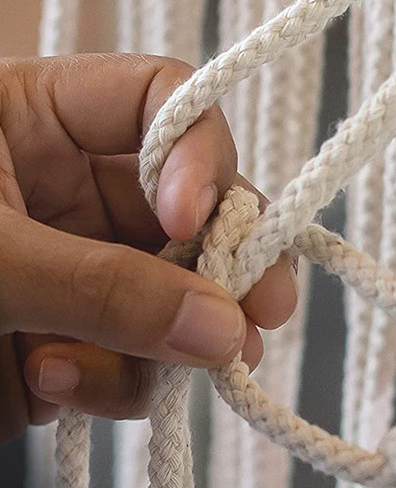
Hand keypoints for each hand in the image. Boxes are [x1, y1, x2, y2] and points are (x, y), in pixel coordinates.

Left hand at [0, 54, 297, 442]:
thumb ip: (104, 289)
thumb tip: (227, 329)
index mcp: (42, 119)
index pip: (164, 101)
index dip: (200, 153)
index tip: (198, 222)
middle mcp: (77, 188)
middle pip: (195, 207)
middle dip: (224, 264)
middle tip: (261, 315)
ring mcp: (85, 267)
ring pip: (180, 292)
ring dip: (164, 341)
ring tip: (117, 375)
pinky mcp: (76, 337)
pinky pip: (140, 357)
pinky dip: (113, 381)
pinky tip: (51, 386)